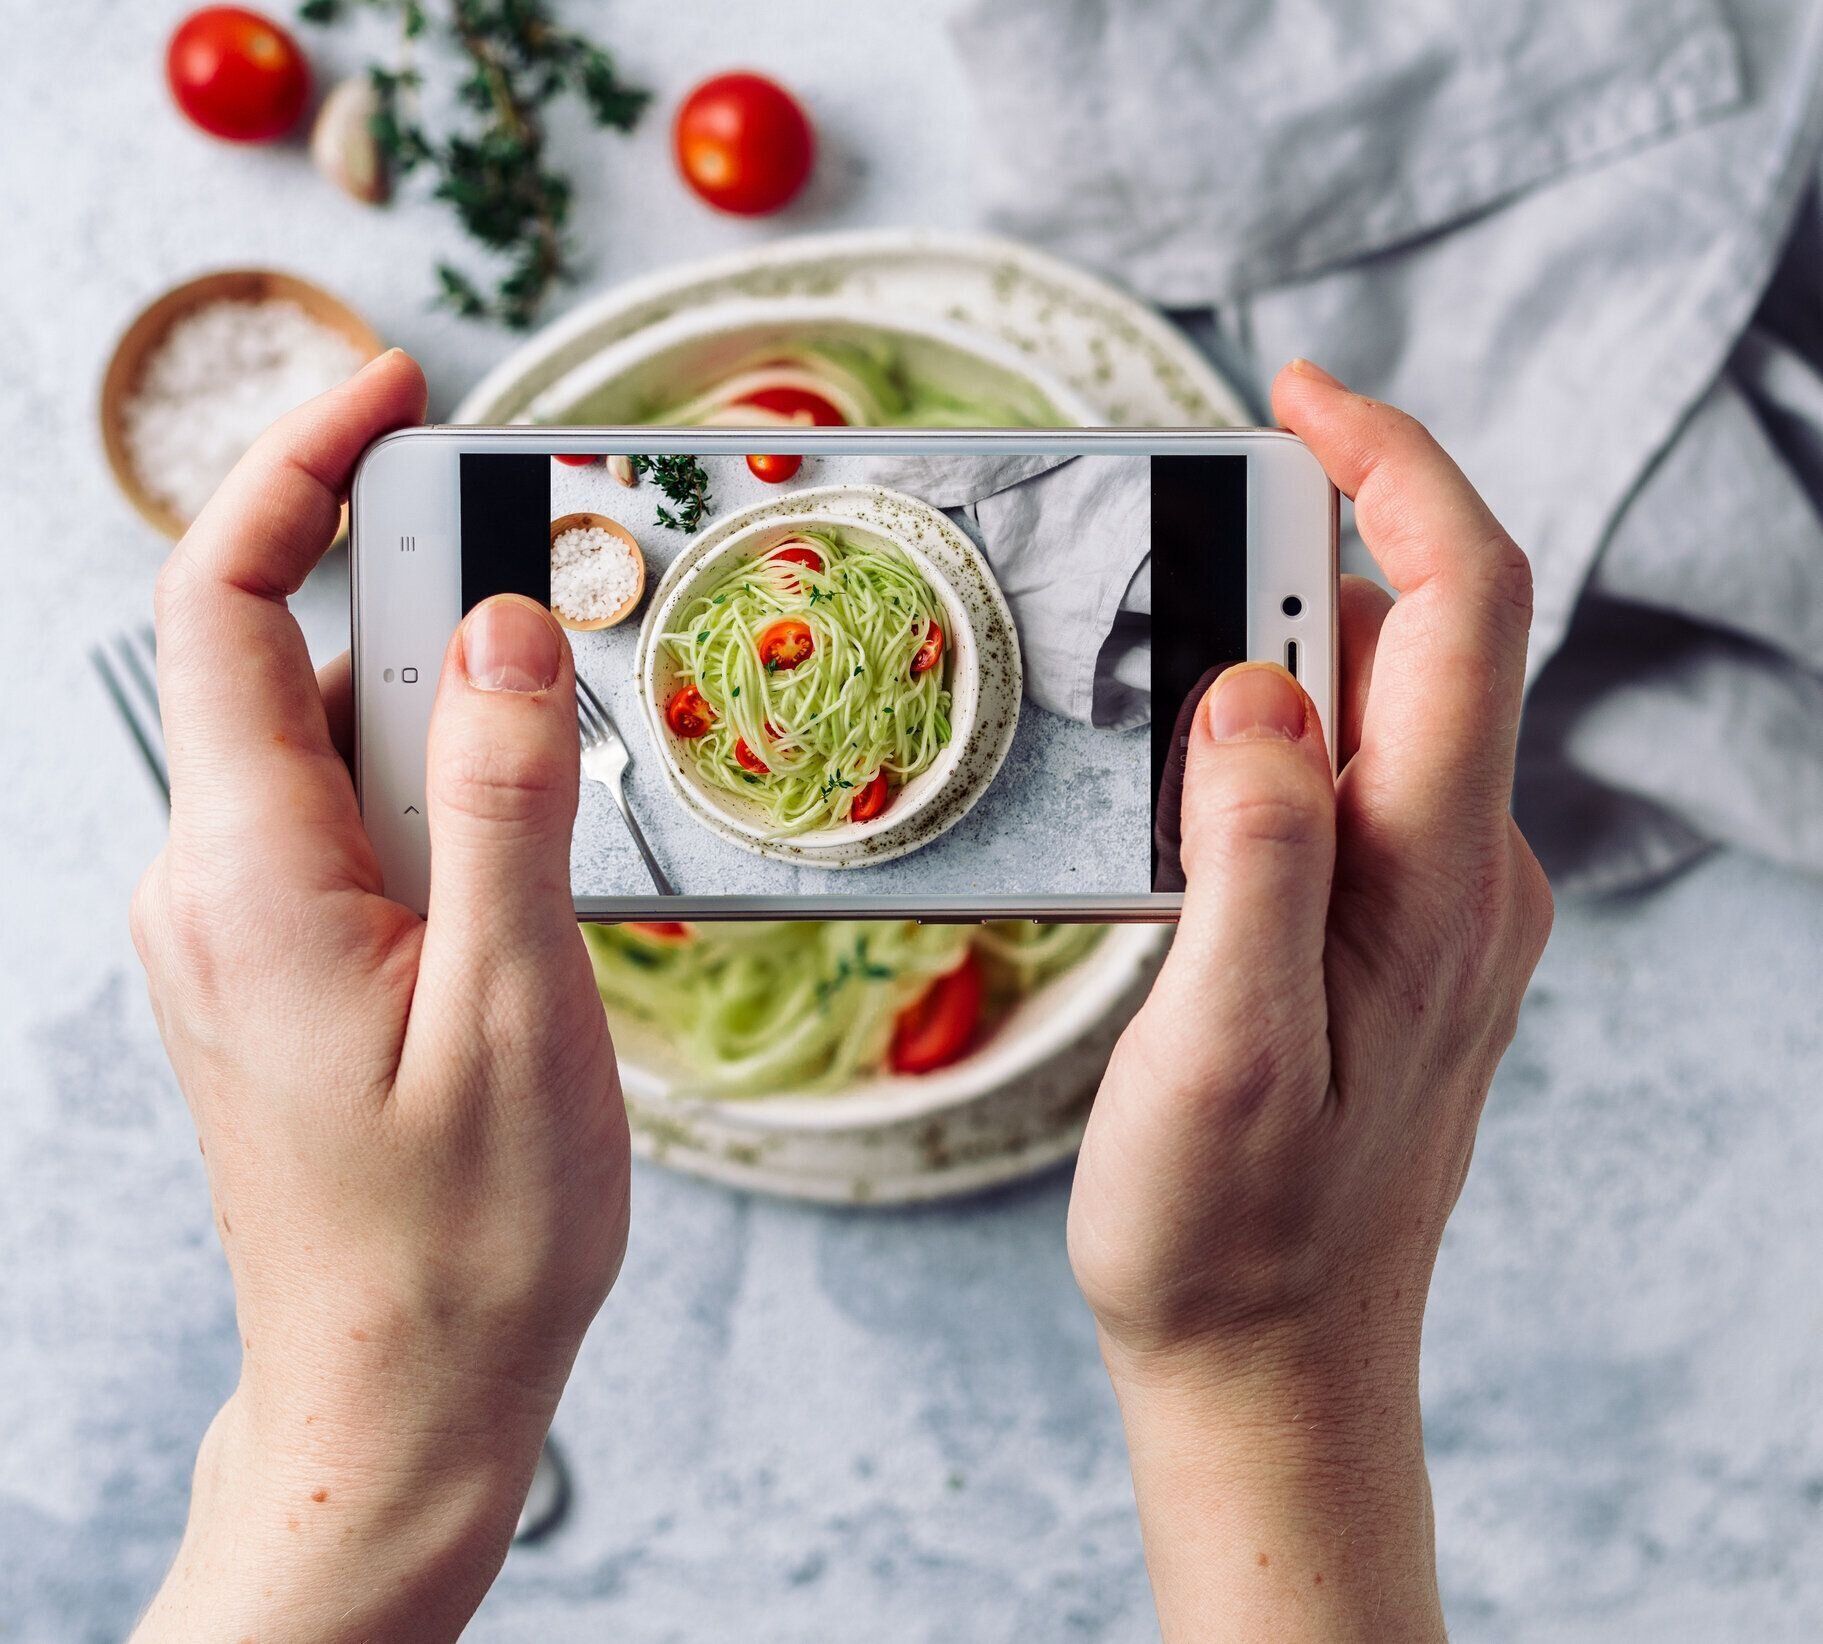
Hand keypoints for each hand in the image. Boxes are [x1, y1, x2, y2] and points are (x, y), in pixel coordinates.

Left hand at [130, 353, 627, 1642]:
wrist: (400, 1391)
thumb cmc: (463, 1232)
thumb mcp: (518, 1002)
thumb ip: (507, 798)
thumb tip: (506, 627)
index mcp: (250, 878)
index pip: (225, 607)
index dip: (291, 472)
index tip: (387, 391)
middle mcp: (213, 888)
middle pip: (290, 663)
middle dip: (417, 601)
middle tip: (548, 603)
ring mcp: (239, 931)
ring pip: (328, 749)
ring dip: (441, 715)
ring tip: (557, 769)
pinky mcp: (283, 968)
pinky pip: (345, 827)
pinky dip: (433, 794)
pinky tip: (519, 859)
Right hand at [1070, 361, 1552, 1639]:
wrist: (1275, 1363)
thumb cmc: (1231, 1229)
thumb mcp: (1222, 1050)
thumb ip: (1251, 858)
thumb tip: (1255, 684)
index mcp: (1434, 878)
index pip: (1462, 607)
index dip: (1394, 471)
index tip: (1294, 395)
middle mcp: (1465, 872)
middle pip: (1419, 638)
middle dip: (1304, 551)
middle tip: (1165, 547)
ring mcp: (1439, 905)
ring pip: (1376, 709)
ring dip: (1274, 648)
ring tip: (1148, 681)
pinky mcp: (1396, 934)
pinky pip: (1350, 782)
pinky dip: (1270, 736)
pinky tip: (1181, 782)